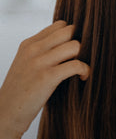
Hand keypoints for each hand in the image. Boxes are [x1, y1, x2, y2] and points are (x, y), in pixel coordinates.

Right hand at [0, 21, 89, 138]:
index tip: (75, 50)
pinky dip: (85, 70)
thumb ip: (42, 51)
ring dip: (84, 56)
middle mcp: (34, 49)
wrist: (6, 112)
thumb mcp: (26, 63)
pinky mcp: (47, 77)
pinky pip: (76, 65)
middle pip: (69, 31)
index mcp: (29, 44)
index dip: (72, 35)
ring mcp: (40, 62)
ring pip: (75, 45)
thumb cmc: (20, 91)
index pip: (59, 25)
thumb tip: (68, 45)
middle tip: (81, 58)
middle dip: (80, 42)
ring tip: (82, 69)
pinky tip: (83, 77)